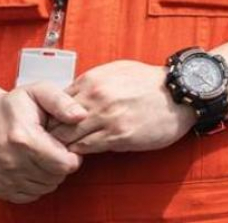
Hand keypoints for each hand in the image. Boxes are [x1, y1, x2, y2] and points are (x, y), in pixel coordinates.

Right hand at [0, 82, 86, 203]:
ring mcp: (3, 178)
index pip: (64, 164)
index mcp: (24, 138)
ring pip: (45, 188)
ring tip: (41, 154)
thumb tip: (81, 116)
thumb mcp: (39, 92)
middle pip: (56, 177)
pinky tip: (30, 165)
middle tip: (52, 147)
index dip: (72, 155)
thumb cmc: (14, 106)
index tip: (65, 144)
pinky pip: (30, 196)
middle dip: (60, 164)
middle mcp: (11, 161)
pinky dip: (35, 184)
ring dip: (49, 175)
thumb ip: (62, 102)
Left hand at [49, 60, 194, 154]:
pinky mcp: (119, 136)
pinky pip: (88, 148)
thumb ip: (91, 83)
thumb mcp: (115, 71)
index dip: (51, 116)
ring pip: (69, 137)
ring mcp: (106, 117)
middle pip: (58, 121)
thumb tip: (72, 95)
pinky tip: (79, 155)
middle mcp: (95, 97)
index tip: (50, 125)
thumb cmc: (148, 81)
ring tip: (60, 154)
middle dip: (52, 133)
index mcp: (92, 80)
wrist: (178, 93)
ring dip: (64, 146)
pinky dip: (80, 153)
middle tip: (49, 144)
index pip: (55, 101)